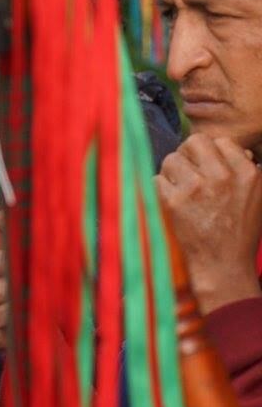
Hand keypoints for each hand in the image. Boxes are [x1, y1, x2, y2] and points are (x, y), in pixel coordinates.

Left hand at [156, 134, 261, 313]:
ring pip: (171, 159)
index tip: (205, 168)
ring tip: (180, 191)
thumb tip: (238, 151)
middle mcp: (222, 176)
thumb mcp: (258, 198)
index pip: (218, 141)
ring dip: (171, 173)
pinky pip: (156, 179)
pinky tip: (170, 202)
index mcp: (247, 172)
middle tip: (186, 172)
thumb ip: (248, 171)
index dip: (208, 154)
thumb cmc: (240, 232)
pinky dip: (159, 189)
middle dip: (186, 155)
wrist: (224, 265)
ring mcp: (197, 187)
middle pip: (193, 142)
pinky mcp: (174, 201)